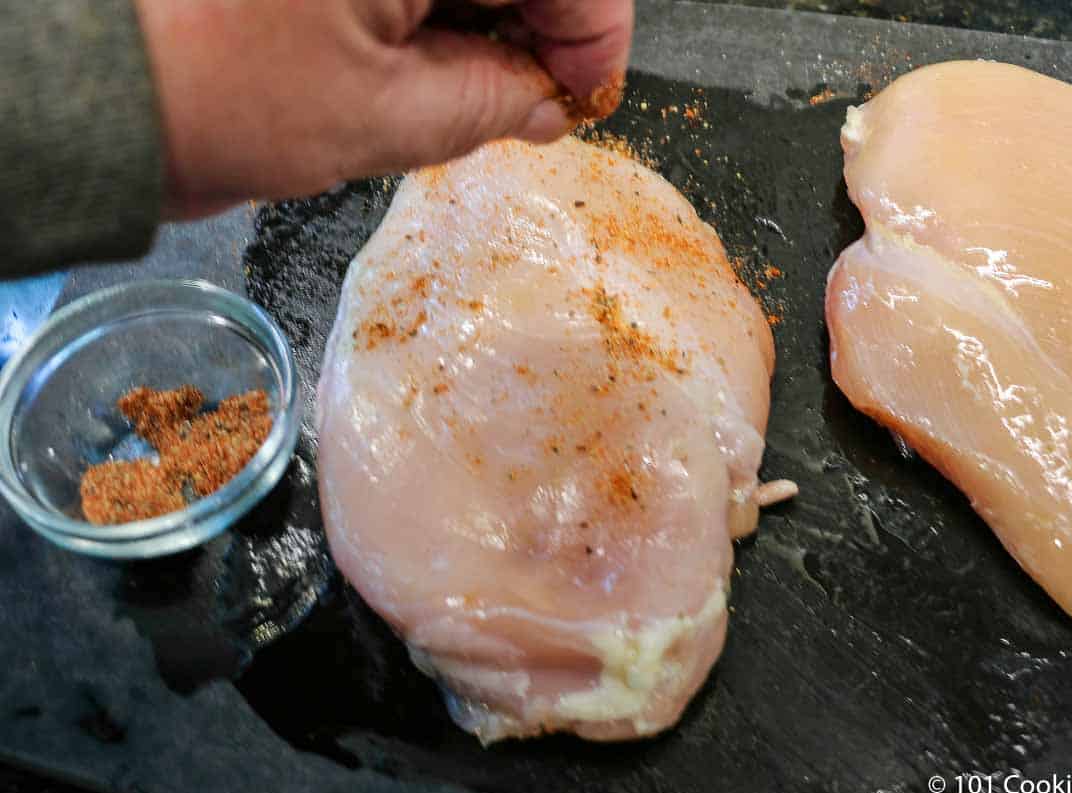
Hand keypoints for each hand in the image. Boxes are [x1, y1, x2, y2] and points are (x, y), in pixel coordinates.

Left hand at [134, 0, 633, 218]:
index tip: (581, 98)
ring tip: (473, 81)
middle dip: (539, 23)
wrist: (94, 83)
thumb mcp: (384, 117)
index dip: (592, 39)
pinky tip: (428, 47)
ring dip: (486, 11)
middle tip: (533, 99)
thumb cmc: (212, 93)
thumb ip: (493, 103)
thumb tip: (548, 103)